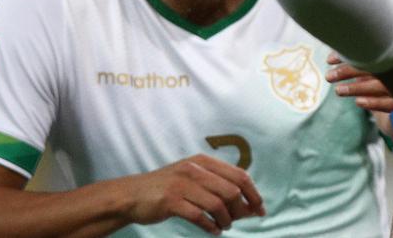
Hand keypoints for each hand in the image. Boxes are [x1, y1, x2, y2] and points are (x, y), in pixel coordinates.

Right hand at [122, 154, 263, 234]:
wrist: (132, 195)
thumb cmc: (168, 188)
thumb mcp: (194, 179)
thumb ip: (220, 188)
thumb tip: (250, 207)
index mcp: (204, 161)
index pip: (240, 175)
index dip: (254, 193)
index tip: (260, 209)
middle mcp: (194, 169)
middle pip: (231, 190)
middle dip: (241, 209)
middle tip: (239, 221)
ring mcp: (182, 184)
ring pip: (217, 204)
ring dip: (226, 220)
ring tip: (224, 227)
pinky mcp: (170, 201)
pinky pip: (199, 216)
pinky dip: (210, 226)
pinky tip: (213, 231)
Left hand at [326, 51, 392, 112]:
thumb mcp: (383, 62)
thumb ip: (365, 58)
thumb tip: (340, 52)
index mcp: (391, 54)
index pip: (366, 52)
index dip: (346, 55)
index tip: (329, 60)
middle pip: (371, 67)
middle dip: (347, 71)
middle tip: (329, 76)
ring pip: (379, 86)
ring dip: (356, 88)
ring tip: (338, 90)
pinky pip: (389, 103)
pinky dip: (373, 103)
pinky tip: (358, 102)